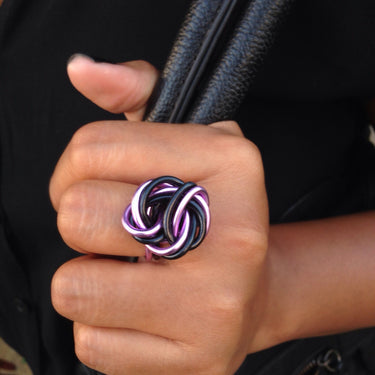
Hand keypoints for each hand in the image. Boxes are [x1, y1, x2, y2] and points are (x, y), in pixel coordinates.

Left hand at [50, 56, 271, 374]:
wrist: (253, 296)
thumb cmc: (206, 214)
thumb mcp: (183, 142)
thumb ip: (134, 93)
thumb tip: (84, 69)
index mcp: (232, 167)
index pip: (93, 149)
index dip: (76, 167)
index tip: (100, 182)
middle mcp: (233, 236)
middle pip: (79, 213)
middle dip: (82, 221)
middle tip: (119, 232)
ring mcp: (216, 306)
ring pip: (75, 286)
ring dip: (90, 277)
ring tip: (133, 274)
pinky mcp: (196, 362)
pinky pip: (92, 341)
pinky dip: (104, 325)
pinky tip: (144, 313)